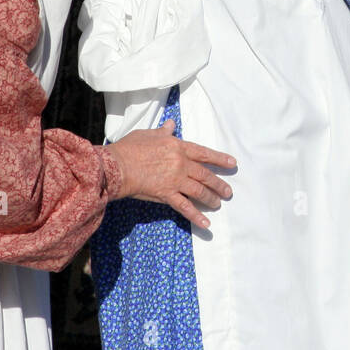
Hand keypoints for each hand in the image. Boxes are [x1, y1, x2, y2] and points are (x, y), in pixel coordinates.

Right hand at [107, 120, 235, 228]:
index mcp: (178, 147)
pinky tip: (206, 224)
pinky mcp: (166, 194)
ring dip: (211, 199)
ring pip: (199, 191)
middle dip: (218, 184)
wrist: (117, 166)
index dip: (220, 159)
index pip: (204, 153)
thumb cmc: (129, 148)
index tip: (232, 164)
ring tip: (218, 204)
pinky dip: (196, 216)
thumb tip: (172, 125)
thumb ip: (163, 132)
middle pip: (205, 175)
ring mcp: (175, 180)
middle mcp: (181, 164)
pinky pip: (185, 207)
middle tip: (228, 191)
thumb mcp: (148, 134)